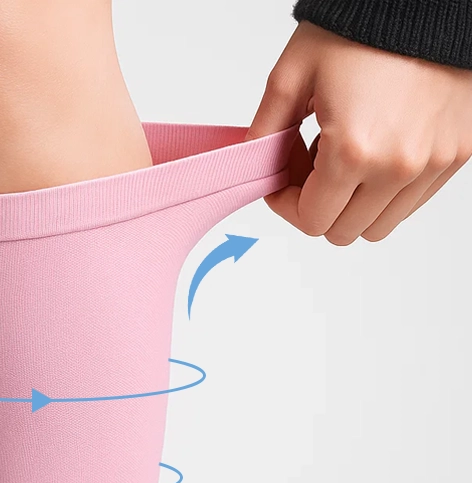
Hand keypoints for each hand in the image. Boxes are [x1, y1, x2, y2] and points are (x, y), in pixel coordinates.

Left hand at [245, 20, 471, 244]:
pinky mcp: (458, 154)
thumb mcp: (292, 74)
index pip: (310, 221)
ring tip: (343, 159)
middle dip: (316, 206)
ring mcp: (433, 164)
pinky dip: (385, 192)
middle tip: (308, 168)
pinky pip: (411, 202)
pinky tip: (374, 151)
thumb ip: (265, 131)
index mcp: (354, 152)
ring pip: (378, 225)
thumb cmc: (363, 27)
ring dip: (352, 205)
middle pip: (342, 231)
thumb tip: (255, 165)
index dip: (286, 205)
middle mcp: (398, 167)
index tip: (281, 181)